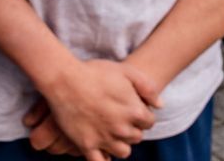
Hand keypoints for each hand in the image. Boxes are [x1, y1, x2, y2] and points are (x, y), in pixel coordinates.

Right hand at [26, 59, 160, 159]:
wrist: (64, 79)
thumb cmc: (94, 72)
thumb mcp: (126, 71)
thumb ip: (147, 87)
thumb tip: (159, 105)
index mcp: (134, 111)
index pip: (149, 122)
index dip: (141, 115)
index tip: (131, 108)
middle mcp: (122, 129)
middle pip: (136, 137)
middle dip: (131, 128)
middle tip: (118, 117)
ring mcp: (105, 139)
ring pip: (123, 152)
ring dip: (120, 144)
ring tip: (110, 132)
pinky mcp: (87, 146)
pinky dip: (103, 159)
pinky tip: (101, 151)